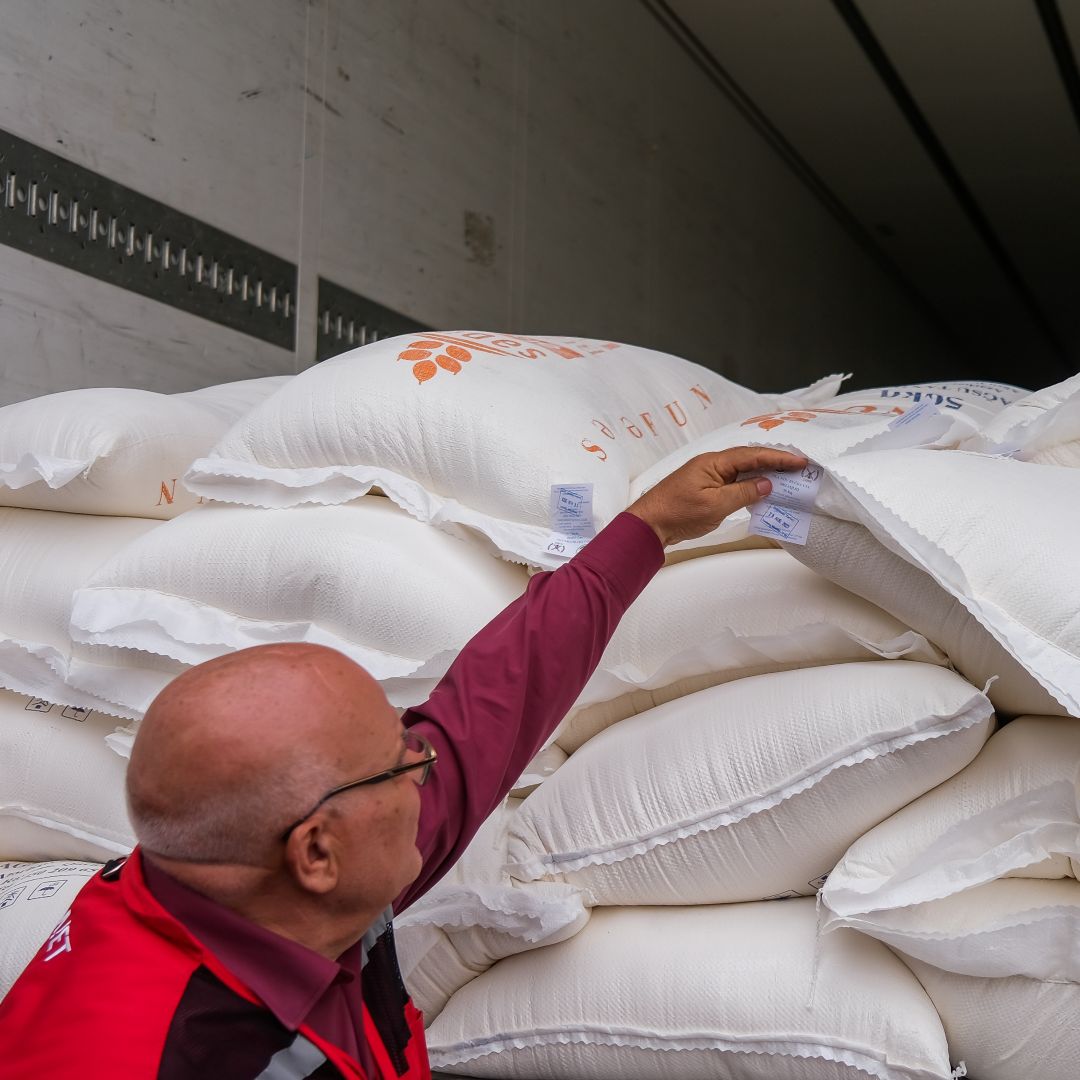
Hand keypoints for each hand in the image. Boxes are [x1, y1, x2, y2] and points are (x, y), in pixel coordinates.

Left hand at [626, 447, 808, 547]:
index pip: (752, 455)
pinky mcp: (705, 488)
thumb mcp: (716, 505)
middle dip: (774, 462)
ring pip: (741, 470)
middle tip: (799, 467)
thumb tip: (767, 483)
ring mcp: (708, 476)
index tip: (800, 461)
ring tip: (787, 478)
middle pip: (748, 458)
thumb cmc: (678, 513)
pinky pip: (733, 481)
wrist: (649, 524)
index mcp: (714, 462)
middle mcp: (712, 464)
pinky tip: (761, 491)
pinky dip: (749, 485)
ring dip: (763, 473)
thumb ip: (743, 493)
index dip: (778, 458)